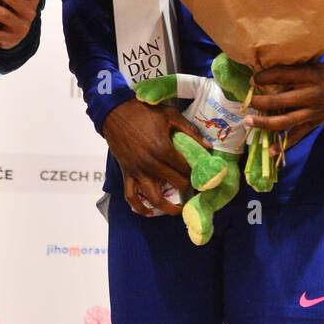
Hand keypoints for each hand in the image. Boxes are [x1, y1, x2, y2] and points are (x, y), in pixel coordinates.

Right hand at [102, 98, 205, 216]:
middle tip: (196, 188)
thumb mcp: (170, 115)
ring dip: (167, 207)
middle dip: (187, 186)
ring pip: (153, 198)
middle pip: (175, 183)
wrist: (115, 111)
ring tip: (179, 210)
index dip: (196, 172)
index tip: (203, 174)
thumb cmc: (144, 111)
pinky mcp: (127, 174)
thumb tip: (207, 147)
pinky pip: (131, 196)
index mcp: (163, 149)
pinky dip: (139, 207)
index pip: (184, 168)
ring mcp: (137, 171)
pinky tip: (149, 211)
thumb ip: (190, 131)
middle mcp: (150, 164)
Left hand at [244, 62, 323, 156]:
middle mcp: (310, 94)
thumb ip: (293, 71)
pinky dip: (283, 145)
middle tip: (248, 101)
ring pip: (285, 120)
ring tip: (249, 122)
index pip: (281, 75)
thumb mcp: (313, 65)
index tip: (252, 80)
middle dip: (260, 102)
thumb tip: (266, 73)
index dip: (264, 77)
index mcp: (309, 75)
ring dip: (264, 123)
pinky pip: (297, 136)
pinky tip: (270, 150)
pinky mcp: (314, 123)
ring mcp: (313, 111)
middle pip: (280, 100)